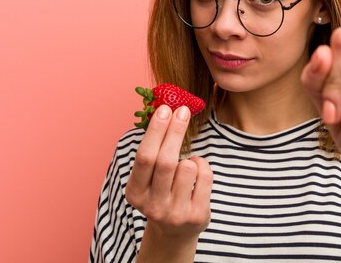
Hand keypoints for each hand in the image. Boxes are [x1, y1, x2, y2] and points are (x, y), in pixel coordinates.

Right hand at [125, 105, 212, 238]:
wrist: (176, 231)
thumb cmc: (162, 192)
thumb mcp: (150, 178)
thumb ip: (154, 151)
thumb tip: (166, 111)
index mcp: (135, 193)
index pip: (144, 157)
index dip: (155, 131)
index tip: (165, 109)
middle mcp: (152, 205)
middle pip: (165, 161)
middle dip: (175, 132)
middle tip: (183, 110)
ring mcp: (175, 213)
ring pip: (187, 168)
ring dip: (190, 157)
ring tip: (187, 163)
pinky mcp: (196, 215)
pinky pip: (205, 177)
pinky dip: (202, 165)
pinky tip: (196, 171)